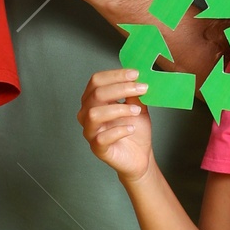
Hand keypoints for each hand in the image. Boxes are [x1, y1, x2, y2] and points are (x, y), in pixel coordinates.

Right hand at [79, 68, 153, 182]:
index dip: (115, 75)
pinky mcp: (97, 148)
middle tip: (142, 89)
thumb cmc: (134, 129)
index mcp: (94, 100)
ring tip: (136, 111)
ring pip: (94, 114)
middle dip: (121, 88)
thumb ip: (133, 93)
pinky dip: (118, 131)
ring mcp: (90, 131)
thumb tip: (136, 76)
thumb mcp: (137, 106)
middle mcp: (87, 114)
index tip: (135, 74)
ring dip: (119, 109)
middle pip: (96, 94)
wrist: (140, 155)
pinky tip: (131, 129)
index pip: (97, 81)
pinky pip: (102, 138)